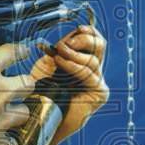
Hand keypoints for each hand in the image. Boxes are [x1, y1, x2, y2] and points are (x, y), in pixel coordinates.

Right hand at [0, 43, 45, 144]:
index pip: (12, 51)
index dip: (18, 51)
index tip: (21, 51)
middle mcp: (1, 90)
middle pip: (28, 82)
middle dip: (22, 83)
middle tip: (12, 85)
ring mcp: (4, 117)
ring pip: (25, 111)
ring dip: (17, 112)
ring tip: (5, 114)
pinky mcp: (1, 141)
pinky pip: (11, 141)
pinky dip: (6, 142)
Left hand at [31, 24, 108, 144]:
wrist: (45, 116)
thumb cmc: (44, 92)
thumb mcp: (48, 65)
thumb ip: (59, 51)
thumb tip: (66, 39)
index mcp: (84, 60)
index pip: (95, 39)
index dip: (88, 32)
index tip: (78, 28)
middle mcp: (94, 70)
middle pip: (100, 45)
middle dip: (83, 40)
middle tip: (64, 44)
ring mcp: (98, 82)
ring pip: (93, 60)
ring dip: (73, 54)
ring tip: (58, 54)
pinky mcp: (100, 93)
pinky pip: (90, 75)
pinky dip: (74, 67)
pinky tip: (61, 63)